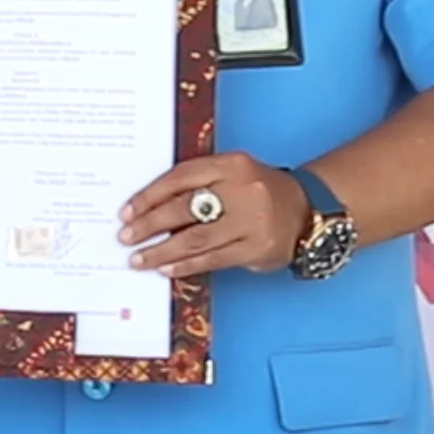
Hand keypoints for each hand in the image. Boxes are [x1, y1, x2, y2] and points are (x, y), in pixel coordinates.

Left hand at [116, 152, 311, 277]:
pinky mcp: (257, 248)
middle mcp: (242, 190)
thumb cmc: (258, 189)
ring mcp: (251, 221)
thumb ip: (197, 182)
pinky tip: (166, 269)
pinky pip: (213, 259)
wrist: (307, 209)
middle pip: (184, 208)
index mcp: (231, 164)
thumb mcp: (232, 172)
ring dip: (162, 251)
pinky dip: (186, 265)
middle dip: (149, 225)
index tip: (126, 211)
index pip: (180, 178)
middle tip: (126, 237)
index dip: (149, 196)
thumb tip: (149, 207)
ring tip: (139, 259)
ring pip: (196, 238)